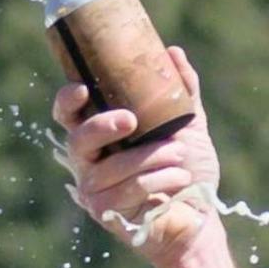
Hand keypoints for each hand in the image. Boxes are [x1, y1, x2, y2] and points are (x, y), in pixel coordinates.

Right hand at [51, 57, 220, 247]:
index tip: (83, 89)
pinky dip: (158, 180)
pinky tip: (180, 178)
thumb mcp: (189, 124)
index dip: (67, 101)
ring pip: (110, 167)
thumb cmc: (189, 169)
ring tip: (180, 153)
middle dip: (102, 126)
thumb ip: (181, 90)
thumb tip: (173, 52)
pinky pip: (127, 191)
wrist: (201, 214)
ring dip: (149, 156)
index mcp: (100, 135)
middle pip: (77, 140)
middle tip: (132, 120)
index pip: (68, 115)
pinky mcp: (106, 214)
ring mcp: (93, 190)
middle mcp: (89, 162)